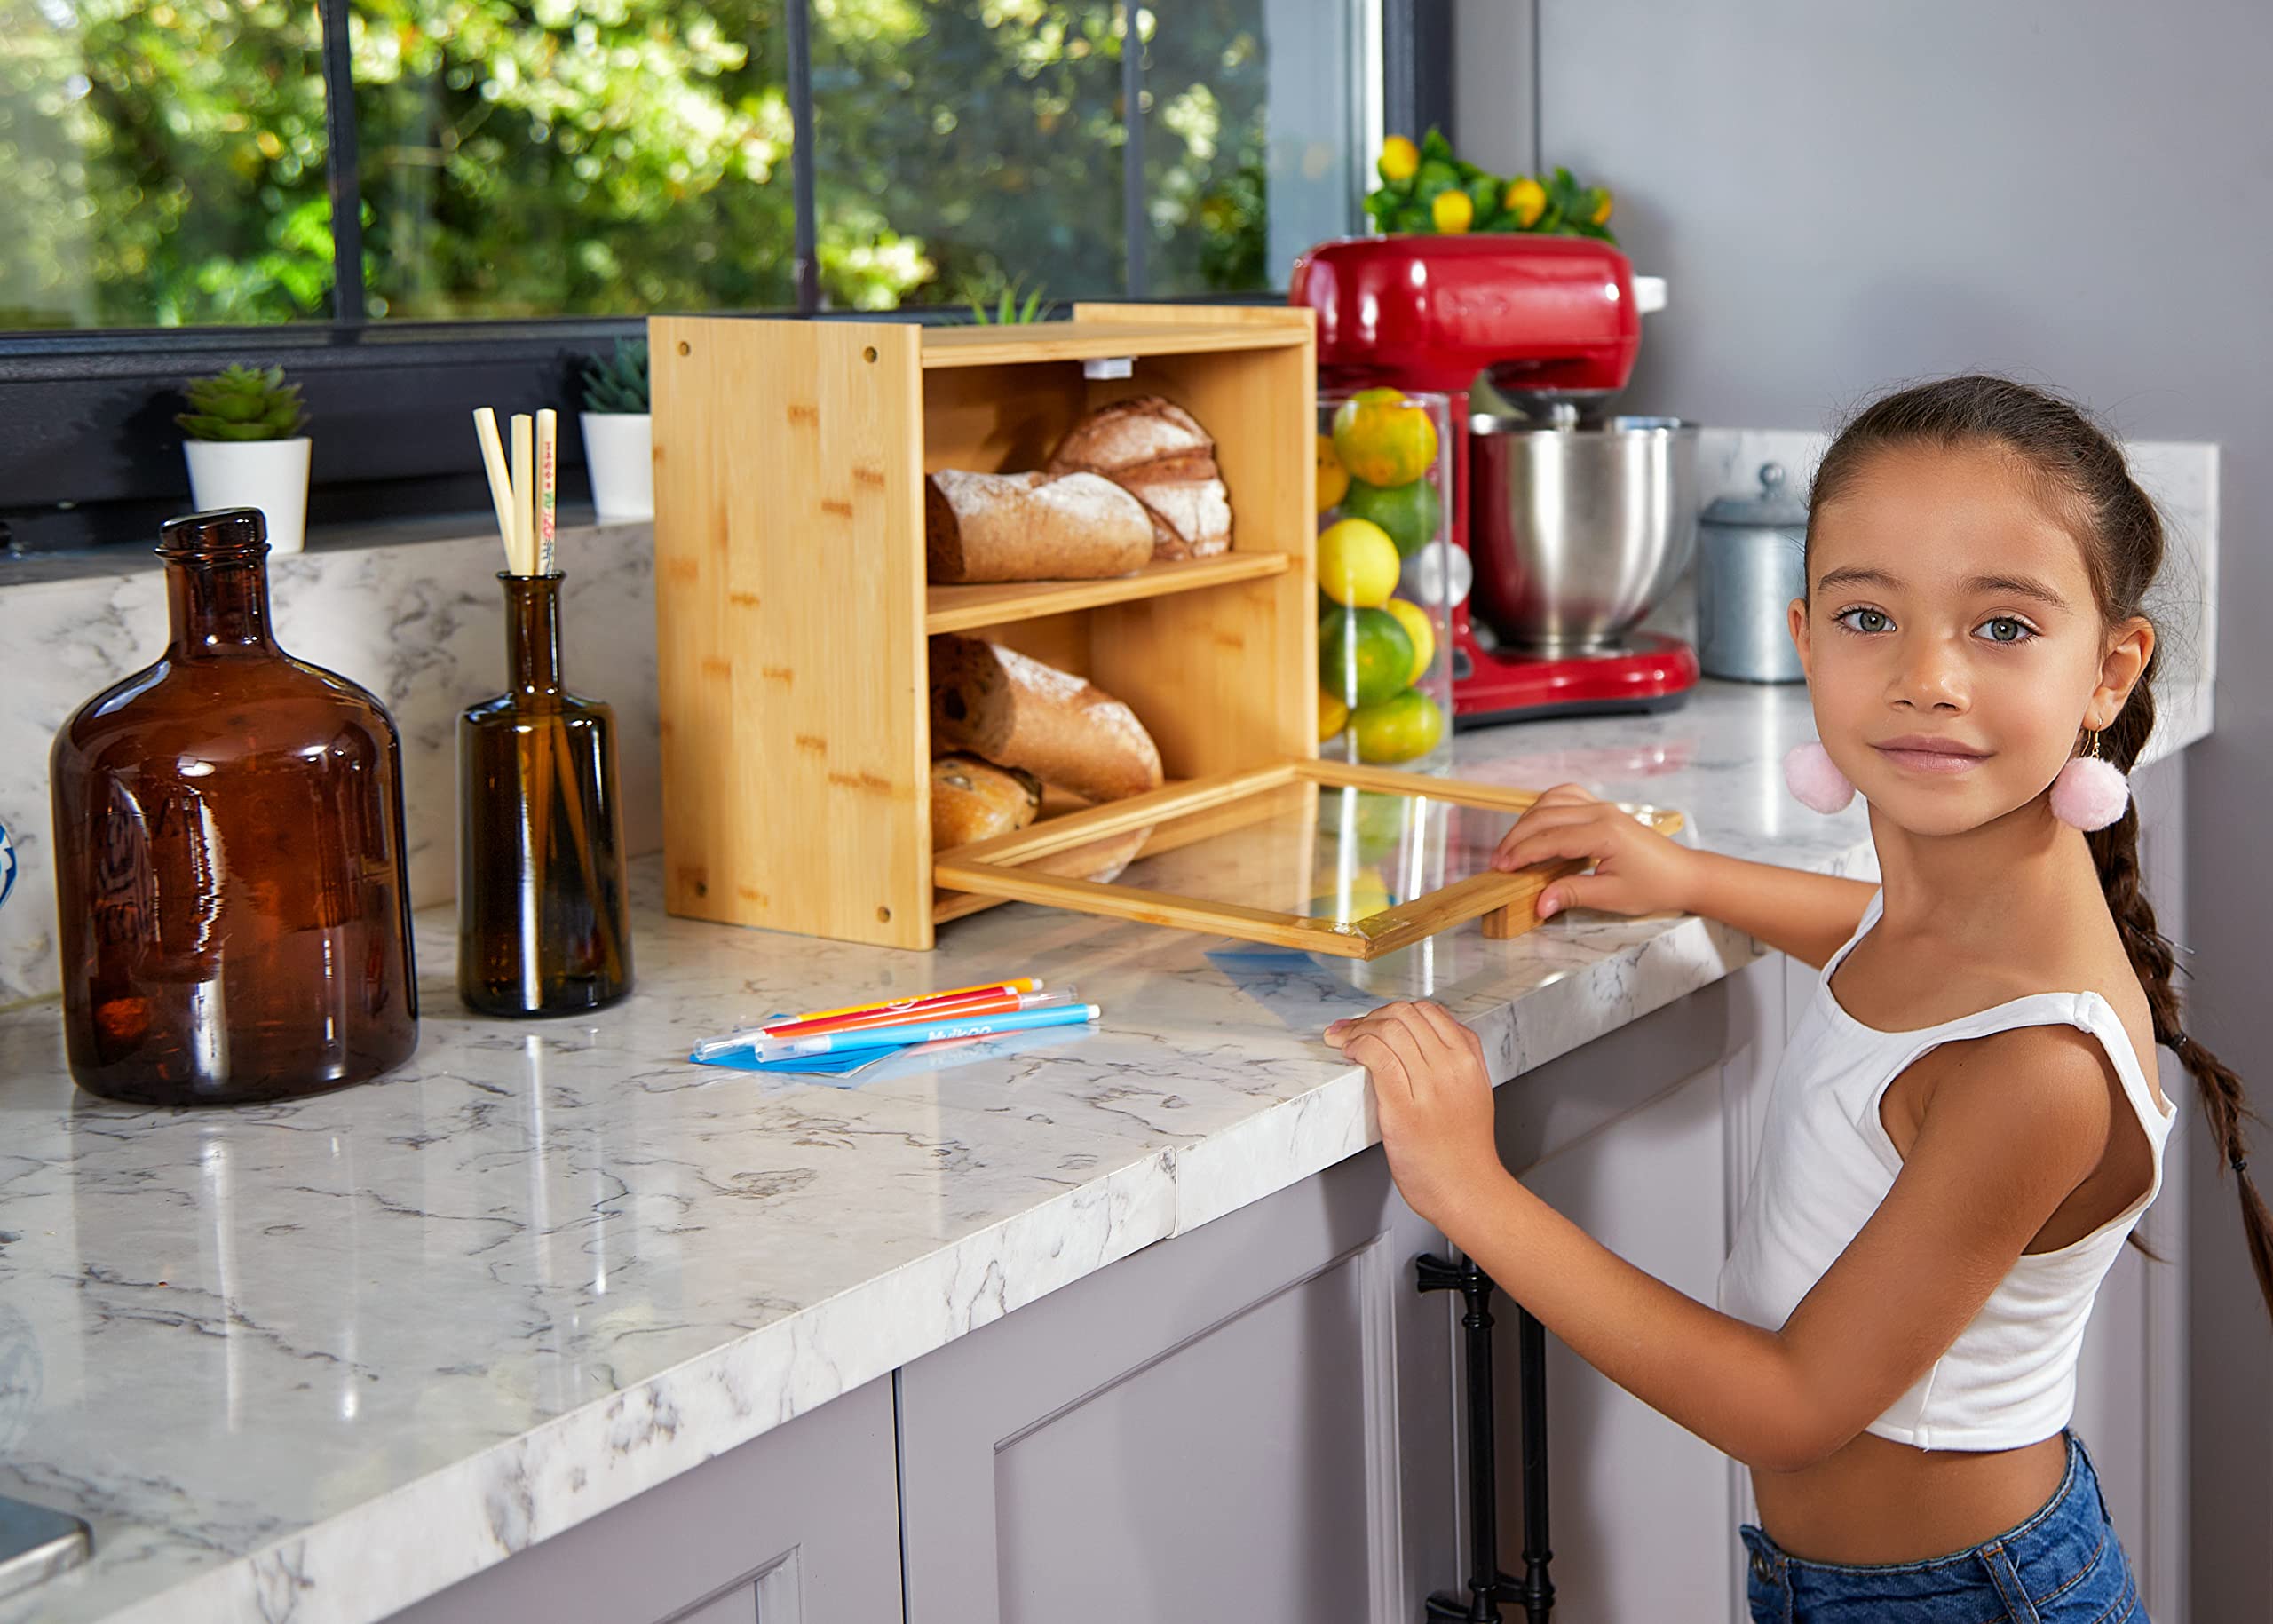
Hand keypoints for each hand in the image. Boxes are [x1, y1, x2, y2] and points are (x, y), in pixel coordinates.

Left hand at [1324, 1001, 1510, 1233]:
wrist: (1468, 1190)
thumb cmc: (1466, 1150)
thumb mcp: (1474, 1092)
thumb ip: (1454, 1062)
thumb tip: (1420, 1037)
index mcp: (1469, 1059)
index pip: (1429, 1011)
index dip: (1394, 1011)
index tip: (1375, 1021)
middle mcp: (1451, 1067)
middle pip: (1405, 1015)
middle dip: (1372, 1016)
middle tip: (1351, 1029)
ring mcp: (1428, 1086)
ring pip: (1388, 1030)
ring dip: (1356, 1029)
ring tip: (1342, 1040)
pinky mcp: (1403, 1108)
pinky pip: (1376, 1056)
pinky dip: (1356, 1045)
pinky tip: (1348, 1052)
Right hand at [1489, 782, 1699, 919]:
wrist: (1683, 874)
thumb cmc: (1654, 886)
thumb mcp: (1612, 896)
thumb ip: (1572, 894)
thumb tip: (1539, 903)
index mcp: (1603, 833)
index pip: (1550, 839)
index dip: (1521, 853)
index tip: (1502, 869)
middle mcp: (1600, 812)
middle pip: (1544, 816)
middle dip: (1516, 838)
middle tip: (1499, 862)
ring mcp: (1601, 806)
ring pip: (1551, 801)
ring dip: (1527, 821)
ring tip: (1512, 845)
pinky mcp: (1602, 808)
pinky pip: (1565, 796)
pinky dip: (1544, 806)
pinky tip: (1535, 822)